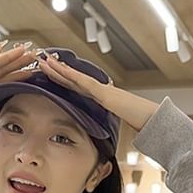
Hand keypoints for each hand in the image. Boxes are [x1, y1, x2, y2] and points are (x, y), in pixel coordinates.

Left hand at [36, 51, 158, 132]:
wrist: (152, 119)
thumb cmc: (139, 122)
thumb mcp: (116, 124)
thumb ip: (107, 123)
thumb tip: (101, 131)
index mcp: (100, 97)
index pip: (76, 87)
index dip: (61, 79)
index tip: (48, 73)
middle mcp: (99, 90)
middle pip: (72, 78)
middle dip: (55, 70)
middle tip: (39, 60)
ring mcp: (102, 90)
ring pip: (75, 77)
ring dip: (58, 68)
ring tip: (43, 60)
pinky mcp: (105, 93)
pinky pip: (84, 83)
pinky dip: (71, 75)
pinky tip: (60, 69)